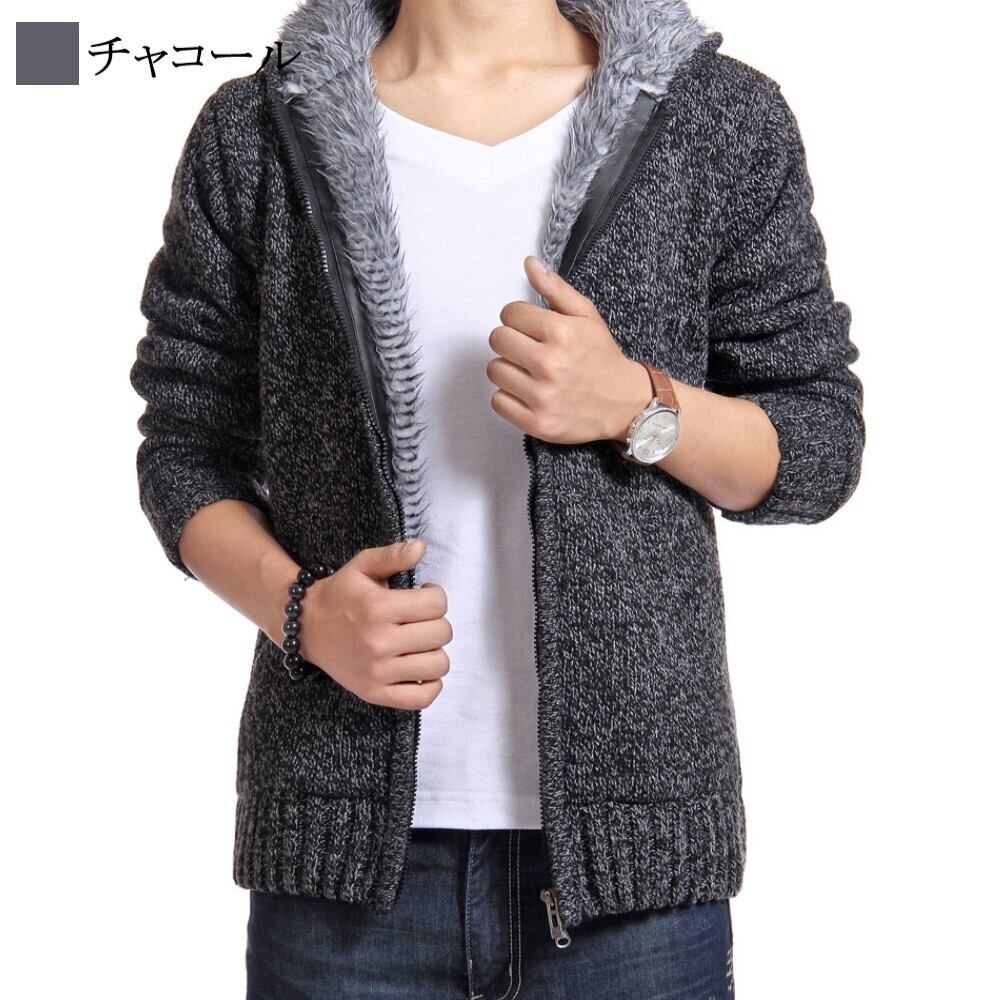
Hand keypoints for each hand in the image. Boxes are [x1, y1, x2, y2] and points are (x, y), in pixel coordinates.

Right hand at [295, 539, 451, 709]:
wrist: (307, 628)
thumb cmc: (340, 594)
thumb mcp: (362, 566)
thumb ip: (393, 555)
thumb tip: (421, 548)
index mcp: (376, 608)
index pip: (437, 603)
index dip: (435, 595)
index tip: (422, 595)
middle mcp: (377, 642)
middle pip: (441, 633)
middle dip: (436, 621)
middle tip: (419, 619)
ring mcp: (377, 672)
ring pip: (438, 665)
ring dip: (435, 651)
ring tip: (419, 642)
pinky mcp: (374, 693)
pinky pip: (422, 698)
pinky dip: (431, 685)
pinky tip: (420, 668)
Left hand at [486, 255, 652, 444]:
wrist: (624, 403)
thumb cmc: (602, 358)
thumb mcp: (586, 317)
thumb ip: (555, 289)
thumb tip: (529, 264)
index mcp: (561, 333)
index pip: (509, 314)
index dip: (519, 319)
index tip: (532, 329)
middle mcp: (549, 364)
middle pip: (497, 340)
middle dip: (511, 342)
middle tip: (530, 351)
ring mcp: (542, 396)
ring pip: (494, 370)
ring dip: (509, 370)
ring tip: (531, 373)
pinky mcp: (537, 423)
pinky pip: (498, 402)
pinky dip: (508, 397)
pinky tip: (528, 393)